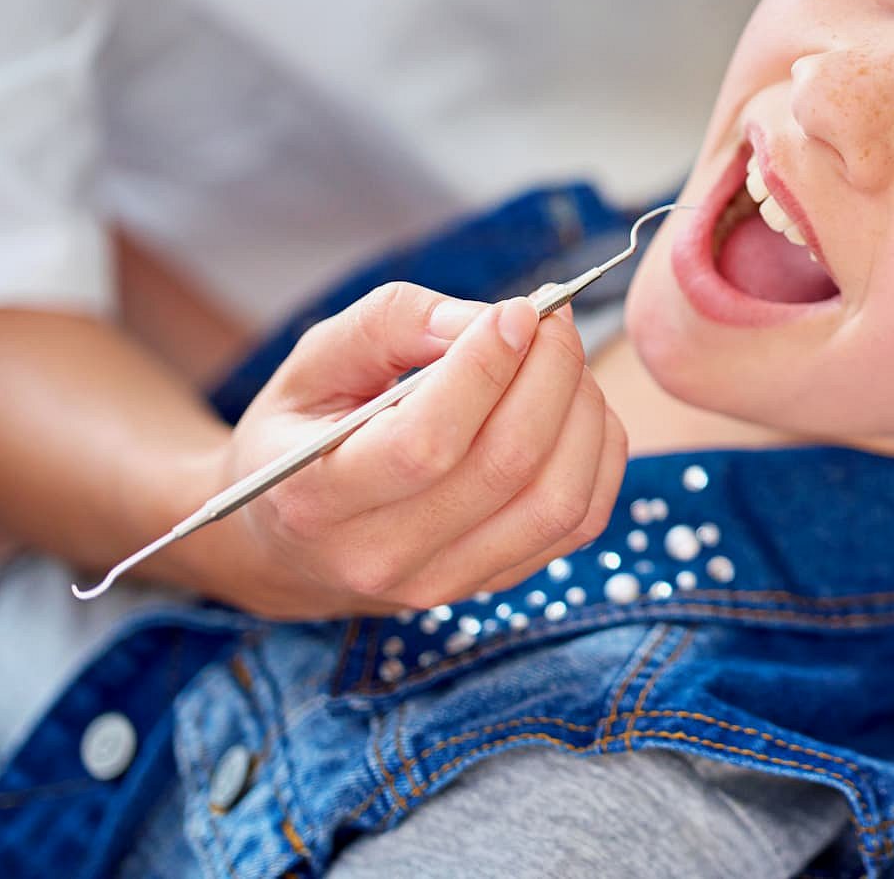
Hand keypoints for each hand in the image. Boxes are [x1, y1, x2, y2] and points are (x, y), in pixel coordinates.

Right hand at [194, 282, 626, 618]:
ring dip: (582, 411)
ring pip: (558, 499)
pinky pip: (581, 521)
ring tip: (561, 360)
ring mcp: (444, 581)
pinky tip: (575, 406)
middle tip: (551, 320)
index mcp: (316, 497)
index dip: (486, 368)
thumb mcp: (317, 361)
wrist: (295, 541)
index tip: (515, 312)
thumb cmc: (306, 432)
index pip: (426, 443)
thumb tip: (487, 321)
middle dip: (550, 373)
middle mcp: (380, 556)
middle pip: (506, 464)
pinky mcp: (496, 582)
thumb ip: (393, 324)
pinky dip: (598, 451)